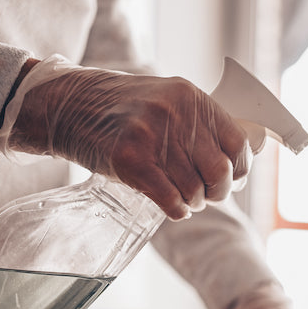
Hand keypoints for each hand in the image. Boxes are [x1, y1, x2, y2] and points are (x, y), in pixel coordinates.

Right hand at [1, 56, 250, 220]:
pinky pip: (170, 199)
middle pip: (220, 172)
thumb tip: (235, 166)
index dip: (240, 170)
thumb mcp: (167, 101)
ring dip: (192, 203)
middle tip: (205, 197)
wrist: (68, 104)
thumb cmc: (121, 110)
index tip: (231, 180)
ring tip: (183, 200)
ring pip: (194, 190)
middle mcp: (177, 114)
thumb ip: (198, 125)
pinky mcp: (131, 160)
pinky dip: (177, 211)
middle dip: (217, 193)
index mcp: (192, 97)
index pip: (238, 144)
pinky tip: (173, 209)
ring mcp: (153, 136)